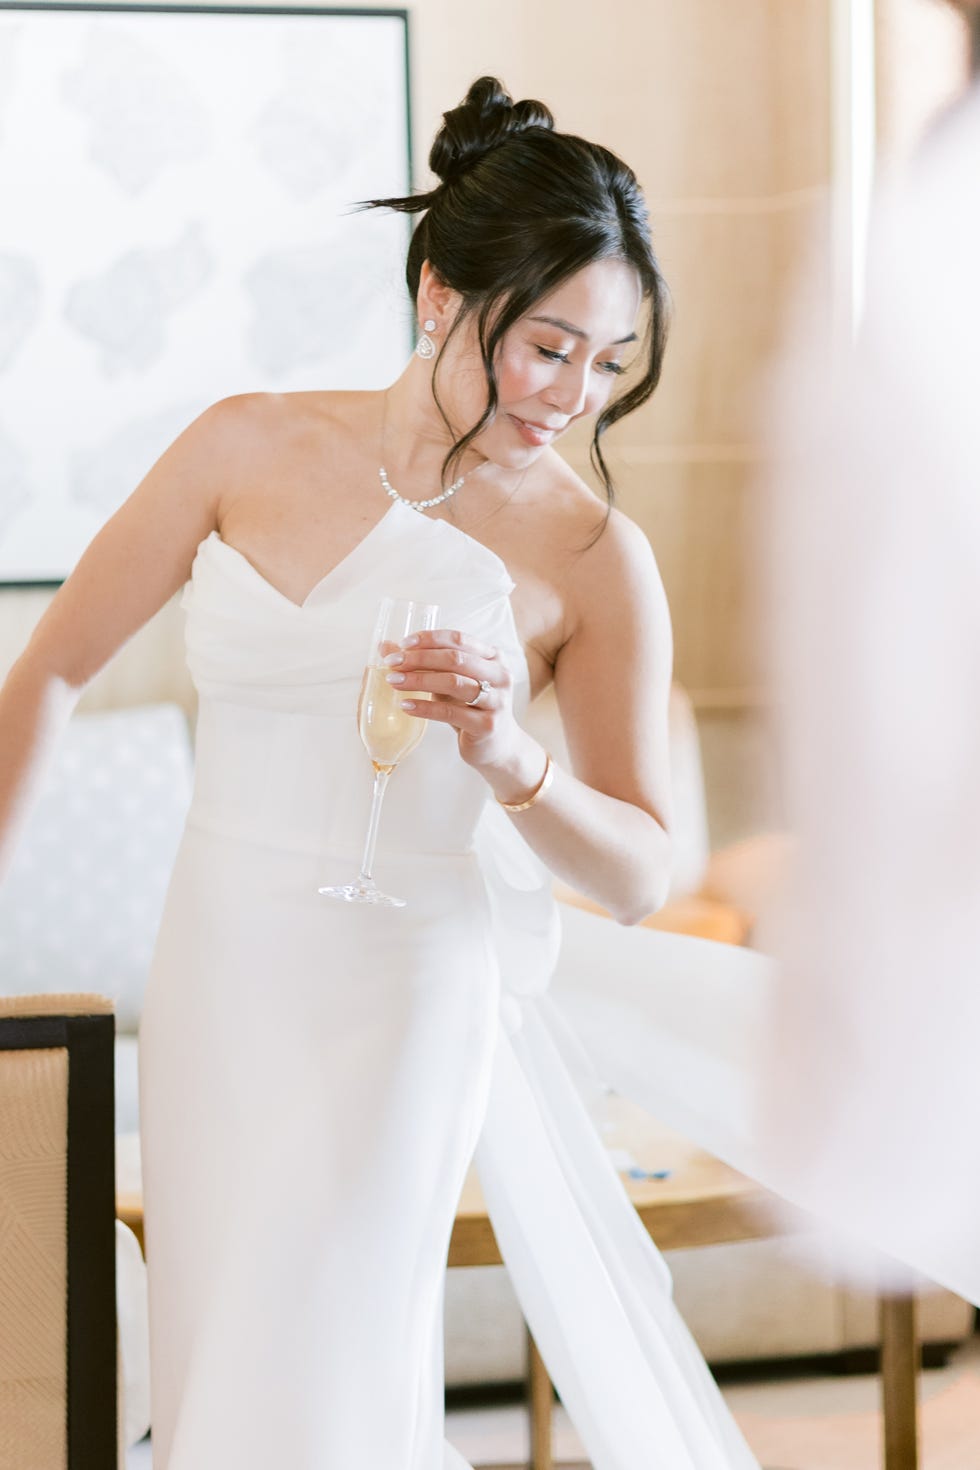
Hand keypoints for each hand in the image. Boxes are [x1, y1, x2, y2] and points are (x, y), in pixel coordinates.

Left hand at [381, 628, 519, 772]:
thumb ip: (424, 663)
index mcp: (493, 657)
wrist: (496, 745)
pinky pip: (451, 713)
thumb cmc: (471, 708)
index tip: (404, 644)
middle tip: (393, 663)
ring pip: (453, 683)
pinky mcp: (487, 725)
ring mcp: (496, 701)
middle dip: (419, 659)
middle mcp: (499, 675)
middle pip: (455, 659)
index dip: (430, 639)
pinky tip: (406, 706)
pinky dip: (425, 707)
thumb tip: (386, 647)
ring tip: (394, 681)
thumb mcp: (450, 681)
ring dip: (419, 680)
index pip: (459, 640)